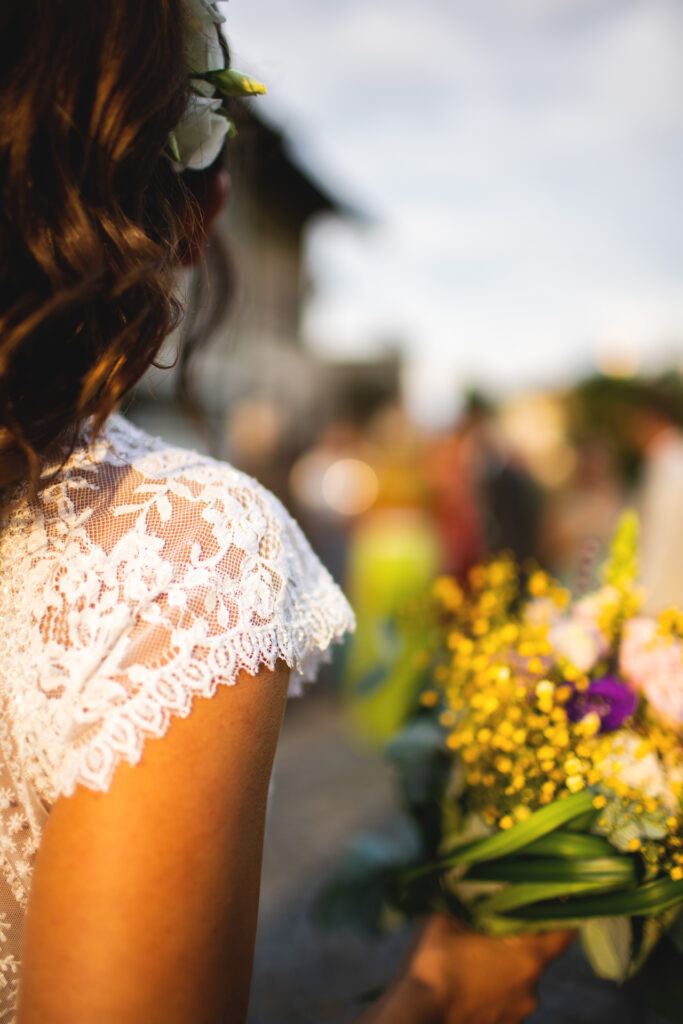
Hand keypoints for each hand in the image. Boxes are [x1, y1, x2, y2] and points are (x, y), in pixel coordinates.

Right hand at [404, 914, 574, 1023]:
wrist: (413, 1018)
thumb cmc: (432, 964)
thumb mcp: (445, 918)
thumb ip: (465, 904)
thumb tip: (466, 890)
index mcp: (527, 958)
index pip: (564, 934)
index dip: (561, 914)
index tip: (550, 901)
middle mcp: (530, 991)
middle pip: (536, 958)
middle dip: (518, 942)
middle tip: (493, 927)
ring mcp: (516, 1017)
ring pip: (517, 983)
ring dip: (502, 970)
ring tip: (472, 960)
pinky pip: (503, 1005)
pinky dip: (491, 993)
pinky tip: (466, 985)